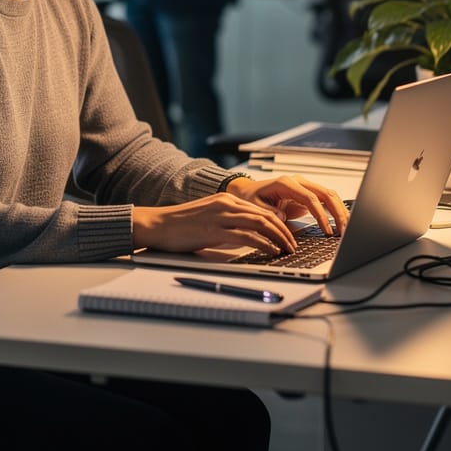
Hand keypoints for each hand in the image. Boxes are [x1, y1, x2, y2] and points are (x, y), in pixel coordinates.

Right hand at [132, 192, 298, 254]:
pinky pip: (246, 236)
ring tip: (287, 249)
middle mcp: (225, 203)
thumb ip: (229, 223)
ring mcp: (220, 216)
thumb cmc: (181, 225)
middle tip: (293, 244)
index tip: (288, 235)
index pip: (261, 209)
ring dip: (278, 237)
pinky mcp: (214, 230)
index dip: (278, 223)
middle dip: (284, 231)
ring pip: (260, 223)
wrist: (157, 224)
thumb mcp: (209, 218)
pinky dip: (263, 243)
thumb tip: (249, 236)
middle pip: (265, 214)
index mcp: (225, 199)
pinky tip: (271, 251)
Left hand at [226, 175, 348, 236]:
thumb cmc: (251, 197)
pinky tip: (341, 222)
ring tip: (345, 229)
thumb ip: (268, 212)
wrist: (249, 190)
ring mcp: (304, 186)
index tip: (326, 230)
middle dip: (337, 212)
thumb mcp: (255, 206)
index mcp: (286, 183)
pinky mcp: (307, 193)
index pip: (310, 198)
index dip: (321, 214)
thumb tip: (282, 217)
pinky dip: (335, 209)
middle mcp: (298, 182)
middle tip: (343, 231)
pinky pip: (325, 200)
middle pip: (325, 194)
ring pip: (329, 195)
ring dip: (340, 211)